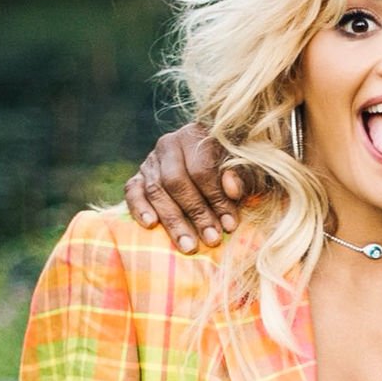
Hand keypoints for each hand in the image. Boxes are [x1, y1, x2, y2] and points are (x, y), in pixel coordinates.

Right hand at [124, 124, 243, 252]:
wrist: (214, 162)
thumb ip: (244, 177)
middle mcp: (170, 143)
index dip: (216, 199)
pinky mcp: (138, 176)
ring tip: (188, 246)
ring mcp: (151, 160)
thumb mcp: (249, 169)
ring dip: (173, 221)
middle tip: (211, 239)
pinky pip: (132, 192)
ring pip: (156, 190)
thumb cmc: (235, 168)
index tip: (230, 225)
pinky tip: (151, 225)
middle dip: (196, 214)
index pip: (202, 170)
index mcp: (197, 135)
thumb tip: (231, 189)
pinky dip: (139, 208)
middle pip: (176, 182)